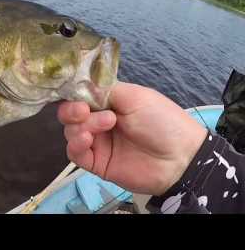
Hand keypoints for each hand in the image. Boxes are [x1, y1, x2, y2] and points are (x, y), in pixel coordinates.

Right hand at [58, 82, 207, 195]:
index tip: (79, 96)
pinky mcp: (96, 163)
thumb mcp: (134, 97)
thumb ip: (104, 90)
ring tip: (104, 125)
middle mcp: (98, 121)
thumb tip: (79, 86)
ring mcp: (97, 143)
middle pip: (69, 114)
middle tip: (84, 111)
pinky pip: (74, 154)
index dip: (74, 95)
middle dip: (72, 111)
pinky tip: (88, 140)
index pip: (79, 96)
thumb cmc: (161, 120)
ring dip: (80, 127)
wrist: (180, 157)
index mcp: (107, 103)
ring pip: (70, 132)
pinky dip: (76, 145)